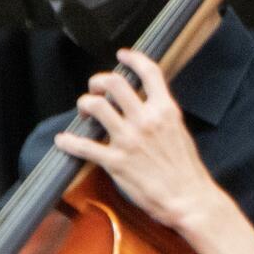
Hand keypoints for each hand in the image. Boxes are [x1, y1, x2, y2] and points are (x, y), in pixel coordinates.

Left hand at [53, 49, 229, 237]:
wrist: (190, 198)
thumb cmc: (186, 169)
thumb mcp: (179, 131)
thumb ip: (161, 115)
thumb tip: (146, 104)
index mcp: (166, 110)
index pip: (149, 72)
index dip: (133, 58)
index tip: (123, 55)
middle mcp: (146, 120)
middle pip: (114, 83)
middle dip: (98, 81)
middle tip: (95, 88)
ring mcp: (130, 140)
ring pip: (96, 106)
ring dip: (84, 104)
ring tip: (84, 110)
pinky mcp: (116, 162)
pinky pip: (84, 146)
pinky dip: (69, 142)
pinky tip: (64, 141)